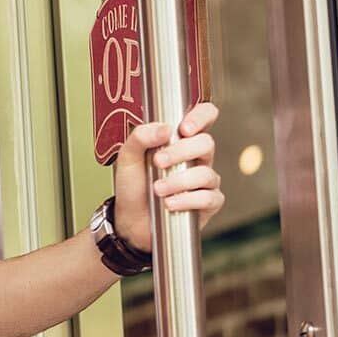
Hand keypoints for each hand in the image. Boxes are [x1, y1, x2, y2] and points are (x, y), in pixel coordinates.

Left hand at [112, 101, 221, 252]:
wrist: (130, 220)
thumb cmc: (132, 185)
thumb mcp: (127, 158)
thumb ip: (140, 136)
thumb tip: (166, 129)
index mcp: (180, 140)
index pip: (204, 116)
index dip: (201, 116)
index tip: (184, 128)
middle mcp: (197, 158)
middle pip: (206, 143)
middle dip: (180, 152)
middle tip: (157, 162)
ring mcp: (205, 181)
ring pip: (207, 173)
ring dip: (179, 181)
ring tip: (157, 189)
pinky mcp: (208, 203)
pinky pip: (210, 198)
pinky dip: (188, 200)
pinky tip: (170, 204)